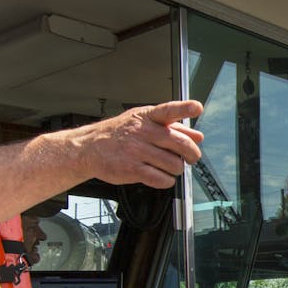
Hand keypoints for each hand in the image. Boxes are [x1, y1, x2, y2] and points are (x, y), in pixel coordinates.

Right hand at [77, 101, 203, 188]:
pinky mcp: (132, 169)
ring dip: (177, 169)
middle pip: (179, 143)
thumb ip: (173, 127)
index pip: (168, 110)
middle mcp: (142, 132)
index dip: (184, 108)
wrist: (89, 148)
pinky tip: (162, 176)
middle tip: (192, 157)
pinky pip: (161, 179)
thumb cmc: (120, 134)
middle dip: (192, 154)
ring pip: (174, 164)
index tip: (196, 107)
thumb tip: (197, 136)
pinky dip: (167, 180)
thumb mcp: (143, 122)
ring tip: (170, 167)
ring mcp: (137, 151)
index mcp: (147, 117)